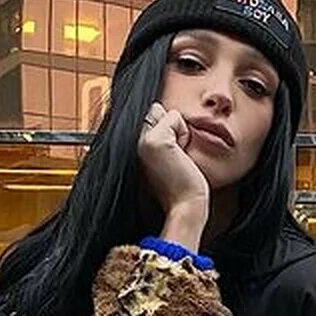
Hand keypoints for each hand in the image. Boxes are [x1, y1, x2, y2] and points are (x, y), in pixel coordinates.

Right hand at [138, 103, 208, 249]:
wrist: (184, 207)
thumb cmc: (178, 188)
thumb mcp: (163, 158)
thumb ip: (158, 134)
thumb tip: (157, 108)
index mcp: (131, 149)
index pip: (148, 118)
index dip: (165, 132)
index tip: (168, 159)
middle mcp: (131, 143)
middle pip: (154, 112)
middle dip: (170, 130)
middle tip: (172, 159)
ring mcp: (141, 141)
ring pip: (163, 113)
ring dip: (177, 132)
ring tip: (175, 158)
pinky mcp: (155, 140)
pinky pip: (174, 117)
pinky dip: (183, 134)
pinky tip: (179, 156)